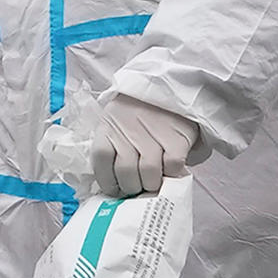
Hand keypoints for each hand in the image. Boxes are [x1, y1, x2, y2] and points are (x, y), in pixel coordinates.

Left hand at [71, 93, 205, 199]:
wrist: (172, 87)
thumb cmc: (139, 113)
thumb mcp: (116, 122)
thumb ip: (112, 148)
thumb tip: (114, 186)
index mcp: (109, 125)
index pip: (100, 158)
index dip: (106, 180)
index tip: (115, 190)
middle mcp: (129, 128)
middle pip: (125, 171)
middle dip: (131, 187)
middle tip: (137, 187)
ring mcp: (154, 132)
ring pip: (148, 172)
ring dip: (151, 184)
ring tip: (152, 182)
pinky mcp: (177, 136)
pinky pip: (172, 165)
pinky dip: (171, 174)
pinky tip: (169, 170)